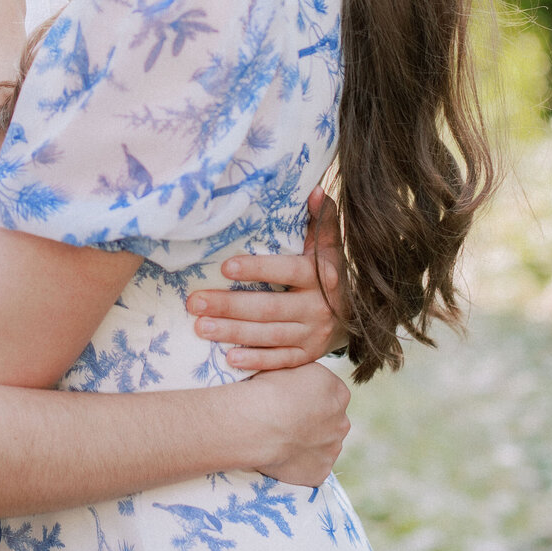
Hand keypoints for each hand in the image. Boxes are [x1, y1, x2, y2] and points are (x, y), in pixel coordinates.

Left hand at [185, 187, 349, 369]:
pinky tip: (228, 358)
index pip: (286, 270)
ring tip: (200, 327)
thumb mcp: (328, 247)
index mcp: (321, 276)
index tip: (225, 267)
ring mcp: (314, 335)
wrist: (357, 317)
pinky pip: (279, 361)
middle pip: (269, 308)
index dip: (257, 269)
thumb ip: (321, 220)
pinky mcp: (307, 357)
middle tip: (194, 302)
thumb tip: (316, 190)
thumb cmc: (328, 273)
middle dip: (229, 306)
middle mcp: (319, 307)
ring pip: (269, 336)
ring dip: (233, 332)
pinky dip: (255, 360)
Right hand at [235, 362, 351, 486]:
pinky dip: (300, 465)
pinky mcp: (321, 471)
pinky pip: (312, 467)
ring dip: (308, 444)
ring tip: (279, 440)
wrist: (256, 423)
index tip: (292, 400)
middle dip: (315, 422)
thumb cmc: (266, 389)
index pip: (331, 393)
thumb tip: (297, 378)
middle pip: (332, 421)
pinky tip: (280, 457)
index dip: (311, 397)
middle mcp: (342, 419)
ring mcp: (333, 448)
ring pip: (324, 445)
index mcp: (336, 390)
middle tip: (286, 422)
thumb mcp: (286, 366)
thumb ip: (302, 374)